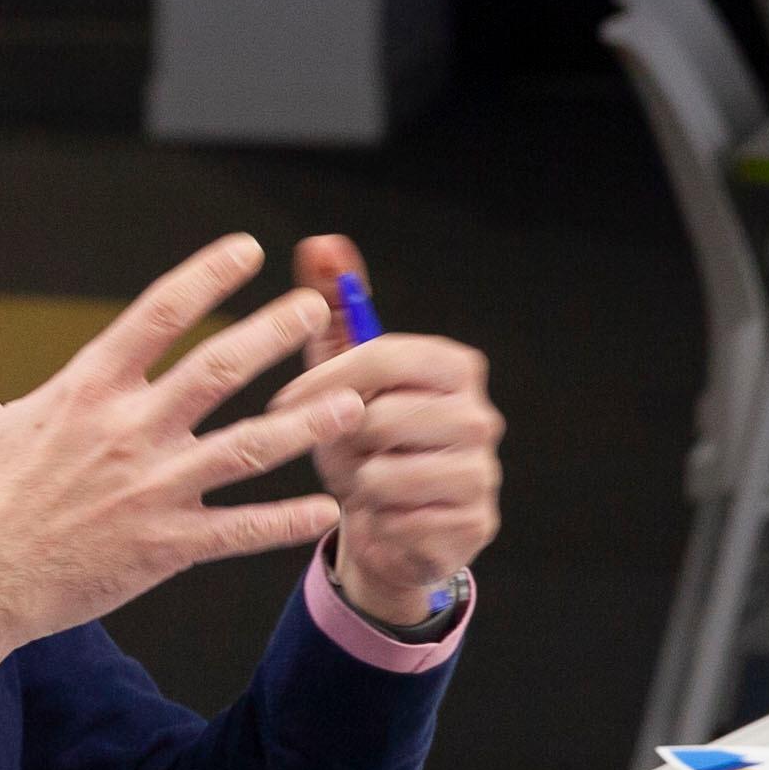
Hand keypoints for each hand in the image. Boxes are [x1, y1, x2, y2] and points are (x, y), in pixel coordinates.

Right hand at [0, 235, 361, 704]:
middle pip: (217, 370)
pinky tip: (326, 509)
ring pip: (246, 449)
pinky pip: (238, 531)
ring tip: (352, 404)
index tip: (248, 249)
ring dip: (304, 425)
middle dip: (273, 335)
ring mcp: (151, 491)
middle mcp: (126, 432)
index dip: (206, 276)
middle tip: (317, 310)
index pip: (156, 315)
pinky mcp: (163, 547)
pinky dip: (285, 522)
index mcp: (84, 391)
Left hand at [285, 233, 499, 634]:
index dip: (326, 379)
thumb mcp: (342, 373)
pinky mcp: (475, 526)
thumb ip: (334, 305)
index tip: (284, 401)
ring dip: (357, 483)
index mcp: (455, 366)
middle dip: (342, 439)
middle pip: (382, 417)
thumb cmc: (364, 440)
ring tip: (363, 481)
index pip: (384, 355)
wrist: (389, 526)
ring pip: (384, 474)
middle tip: (339, 450)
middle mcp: (480, 416)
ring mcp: (484, 473)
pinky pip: (398, 521)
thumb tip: (320, 243)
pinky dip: (376, 521)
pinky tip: (382, 516)